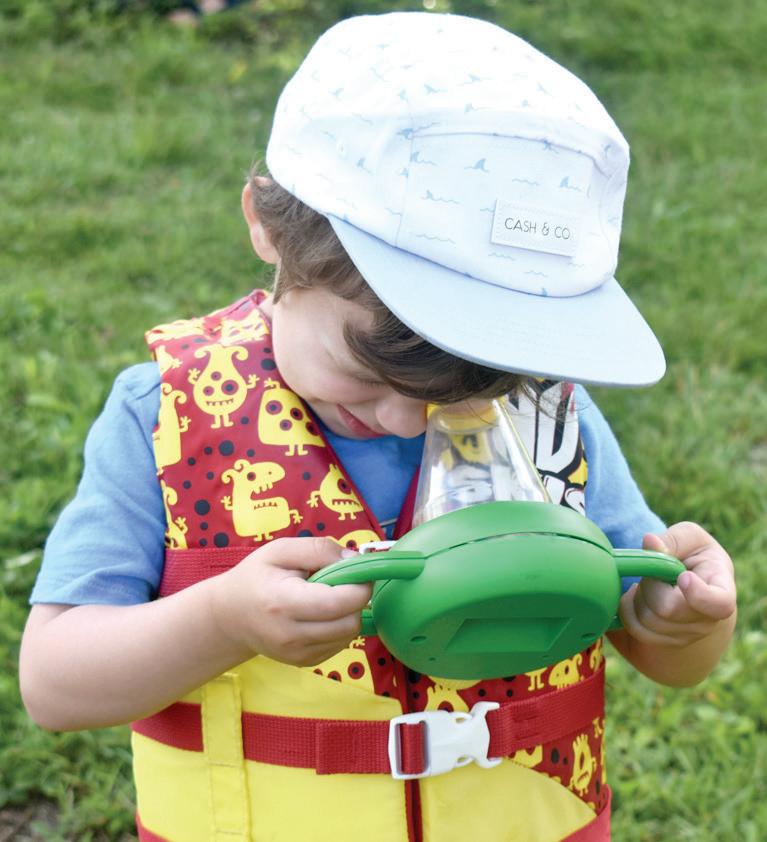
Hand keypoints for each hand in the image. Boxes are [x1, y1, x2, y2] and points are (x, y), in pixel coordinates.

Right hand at [210, 537, 370, 666]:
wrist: (230, 615)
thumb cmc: (255, 577)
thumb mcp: (280, 550)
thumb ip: (318, 550)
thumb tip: (354, 561)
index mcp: (284, 603)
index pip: (339, 602)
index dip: (360, 585)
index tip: (358, 571)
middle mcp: (291, 636)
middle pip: (350, 622)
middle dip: (357, 599)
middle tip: (343, 582)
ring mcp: (298, 654)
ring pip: (349, 635)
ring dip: (349, 613)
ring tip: (328, 596)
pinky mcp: (305, 662)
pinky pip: (340, 644)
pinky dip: (340, 626)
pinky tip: (321, 613)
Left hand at [618, 521, 736, 647]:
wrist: (691, 584)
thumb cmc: (692, 555)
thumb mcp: (689, 538)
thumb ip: (673, 540)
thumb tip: (650, 541)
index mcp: (722, 589)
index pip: (719, 604)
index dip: (700, 595)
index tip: (683, 577)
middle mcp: (709, 620)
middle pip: (667, 609)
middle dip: (650, 585)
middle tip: (653, 572)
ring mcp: (688, 636)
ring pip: (647, 621)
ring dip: (636, 597)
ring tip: (647, 583)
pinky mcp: (666, 643)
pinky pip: (636, 630)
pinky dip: (627, 611)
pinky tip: (637, 597)